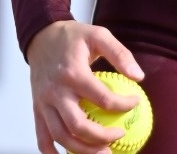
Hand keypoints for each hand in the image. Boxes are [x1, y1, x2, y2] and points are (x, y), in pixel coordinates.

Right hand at [24, 19, 143, 153]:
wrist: (40, 37)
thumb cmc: (73, 37)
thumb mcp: (98, 35)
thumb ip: (120, 54)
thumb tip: (139, 76)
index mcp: (73, 73)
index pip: (102, 98)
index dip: (123, 105)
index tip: (136, 103)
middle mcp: (56, 91)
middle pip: (78, 125)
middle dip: (101, 138)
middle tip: (120, 136)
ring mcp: (43, 103)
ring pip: (61, 136)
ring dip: (82, 150)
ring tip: (104, 152)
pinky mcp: (36, 109)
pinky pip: (42, 138)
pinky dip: (53, 153)